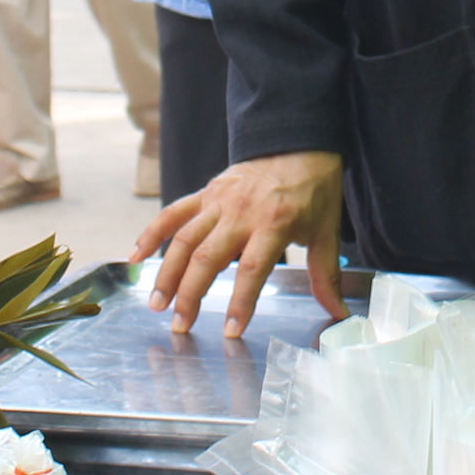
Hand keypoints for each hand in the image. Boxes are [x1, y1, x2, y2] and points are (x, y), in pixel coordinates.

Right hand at [135, 151, 344, 338]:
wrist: (299, 143)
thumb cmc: (314, 191)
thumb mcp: (326, 232)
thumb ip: (326, 276)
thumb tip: (338, 314)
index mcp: (275, 223)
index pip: (253, 268)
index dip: (240, 302)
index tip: (230, 331)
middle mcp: (242, 212)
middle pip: (209, 256)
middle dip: (191, 294)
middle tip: (180, 325)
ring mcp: (219, 200)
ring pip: (185, 238)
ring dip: (167, 272)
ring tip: (156, 304)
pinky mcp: (206, 193)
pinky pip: (173, 212)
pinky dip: (152, 233)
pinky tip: (136, 256)